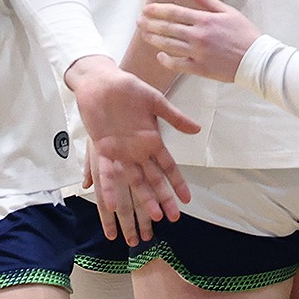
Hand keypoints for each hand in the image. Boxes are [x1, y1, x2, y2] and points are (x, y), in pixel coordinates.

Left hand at [67, 55, 199, 245]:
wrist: (101, 81)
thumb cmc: (128, 88)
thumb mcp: (155, 101)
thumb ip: (175, 117)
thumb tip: (197, 129)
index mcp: (151, 140)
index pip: (168, 166)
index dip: (177, 183)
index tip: (187, 199)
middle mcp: (138, 151)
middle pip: (153, 179)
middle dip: (163, 198)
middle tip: (173, 217)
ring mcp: (120, 152)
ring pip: (134, 180)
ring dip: (143, 198)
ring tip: (152, 217)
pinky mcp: (102, 149)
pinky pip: (106, 171)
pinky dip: (109, 186)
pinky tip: (112, 203)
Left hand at [140, 0, 260, 83]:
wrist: (256, 59)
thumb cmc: (244, 33)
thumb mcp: (228, 11)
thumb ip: (206, 0)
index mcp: (205, 19)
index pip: (174, 12)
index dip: (157, 10)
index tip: (146, 9)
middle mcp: (199, 35)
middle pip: (167, 28)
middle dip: (150, 24)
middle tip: (139, 21)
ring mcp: (198, 52)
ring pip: (169, 45)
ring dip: (153, 39)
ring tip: (143, 35)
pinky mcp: (201, 68)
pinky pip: (178, 64)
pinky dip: (166, 60)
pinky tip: (159, 56)